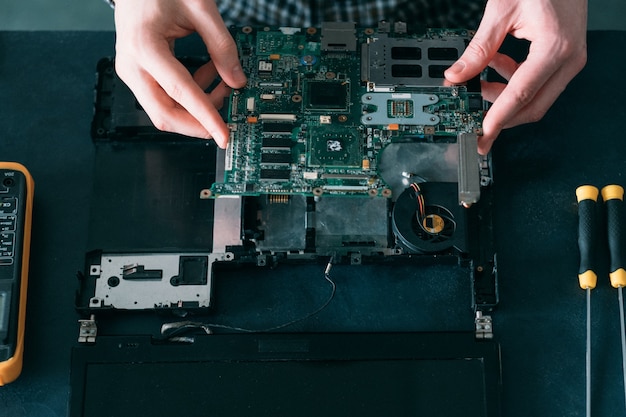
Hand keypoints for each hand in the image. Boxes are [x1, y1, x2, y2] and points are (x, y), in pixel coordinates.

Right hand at [113, 0, 246, 147]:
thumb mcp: (200, 8)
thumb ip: (221, 45)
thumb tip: (237, 79)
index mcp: (144, 46)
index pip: (181, 94)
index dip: (206, 118)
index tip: (223, 135)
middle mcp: (131, 64)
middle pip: (164, 114)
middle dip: (198, 123)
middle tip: (227, 117)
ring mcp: (131, 71)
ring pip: (164, 110)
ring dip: (196, 106)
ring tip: (221, 81)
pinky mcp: (137, 73)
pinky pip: (163, 96)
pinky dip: (188, 95)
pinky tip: (206, 75)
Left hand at [445, 0, 586, 153]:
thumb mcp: (501, 11)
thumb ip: (478, 48)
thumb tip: (458, 75)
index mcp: (555, 47)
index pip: (520, 95)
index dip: (498, 119)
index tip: (482, 135)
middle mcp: (569, 58)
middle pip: (532, 106)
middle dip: (500, 115)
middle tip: (473, 116)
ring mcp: (571, 60)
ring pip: (536, 97)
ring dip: (504, 94)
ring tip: (480, 78)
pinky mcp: (566, 57)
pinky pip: (539, 82)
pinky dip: (514, 80)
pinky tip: (496, 64)